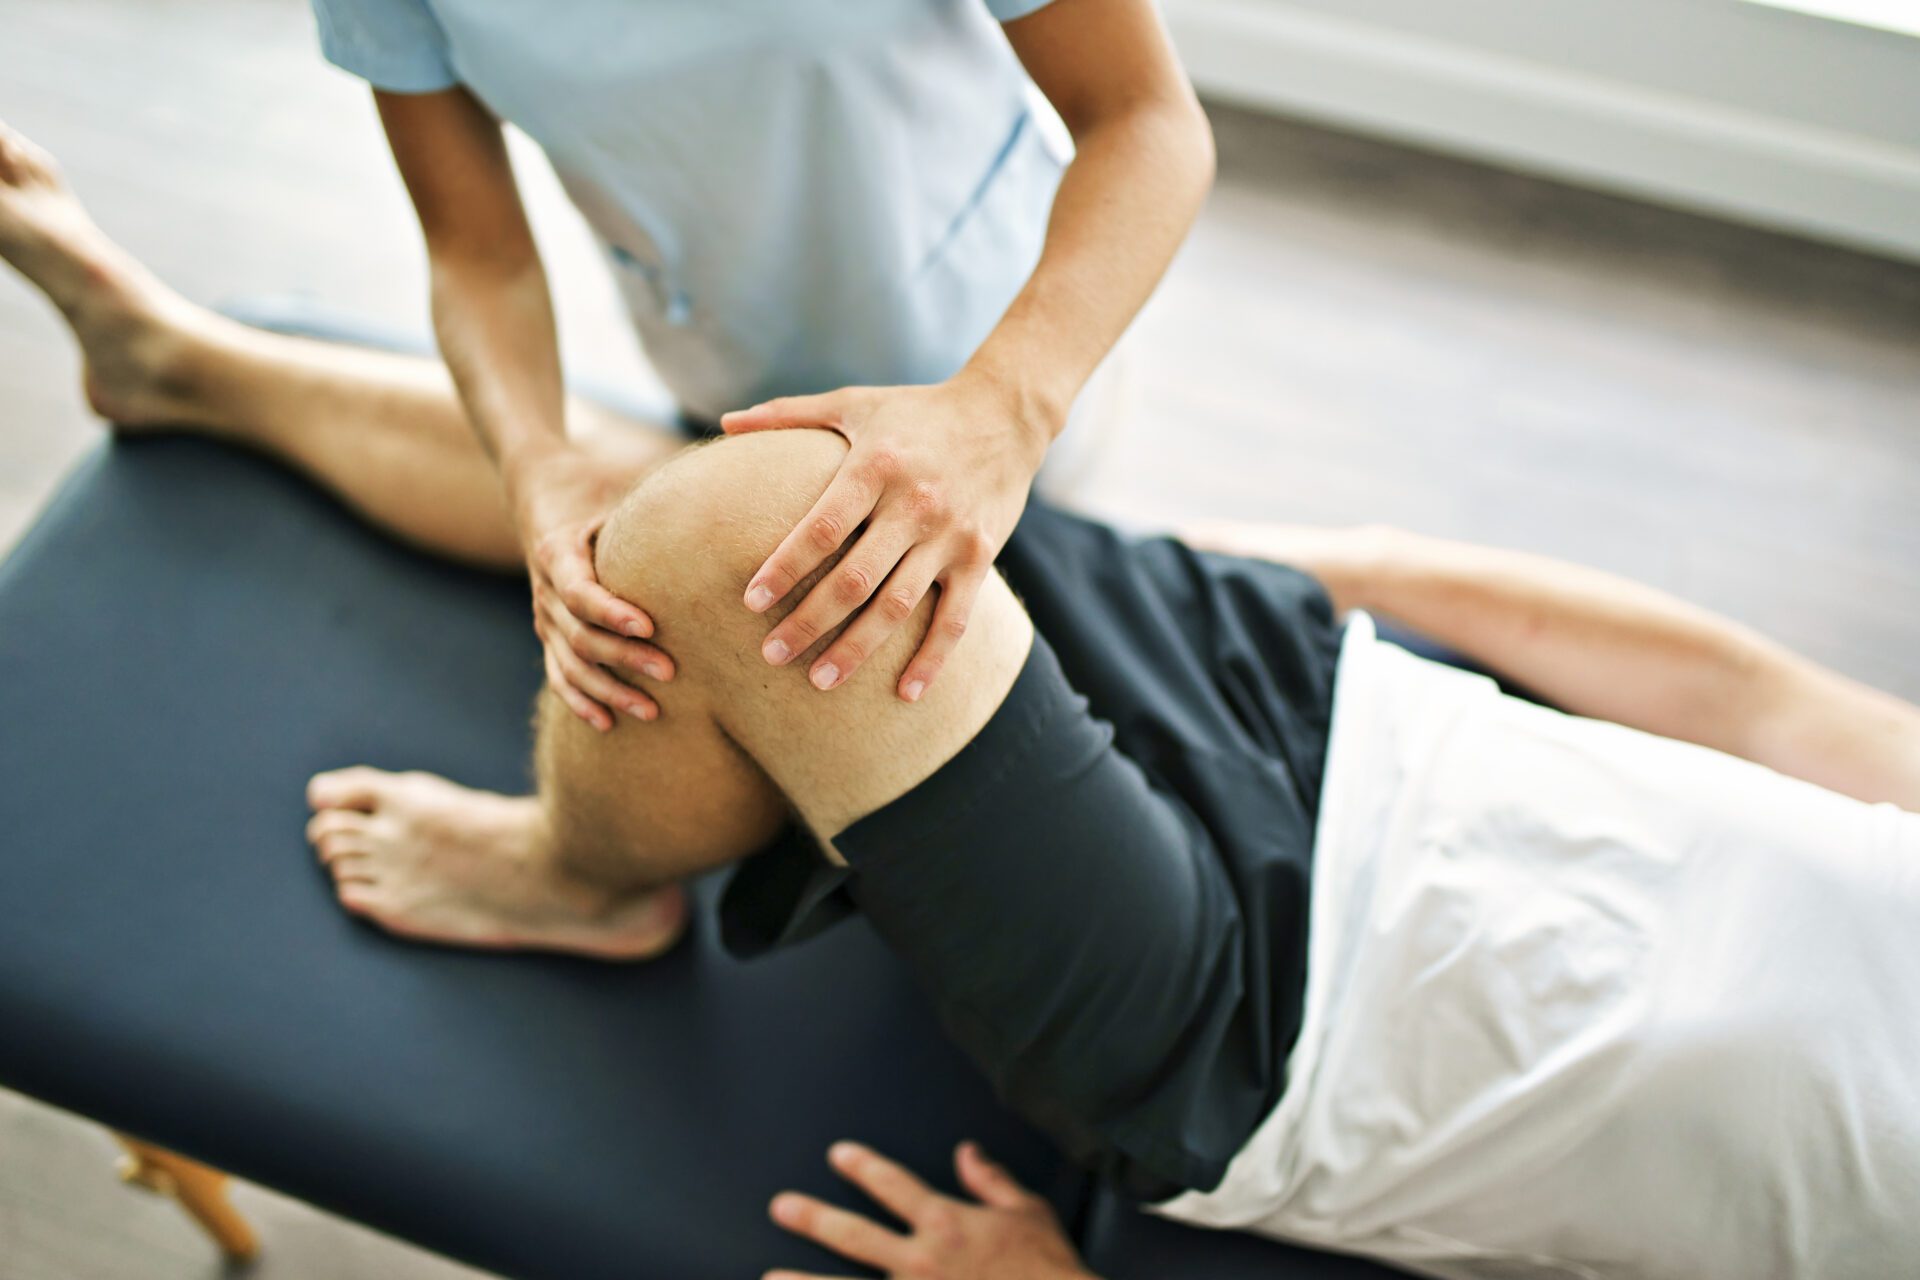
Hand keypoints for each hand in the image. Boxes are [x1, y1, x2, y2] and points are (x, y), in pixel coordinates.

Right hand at [512, 446, 673, 729]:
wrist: (544, 493)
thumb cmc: (597, 489)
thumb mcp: (617, 491)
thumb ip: (652, 505)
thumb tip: (713, 499)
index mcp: (558, 552)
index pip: (580, 592)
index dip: (611, 612)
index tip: (649, 626)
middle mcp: (544, 589)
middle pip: (579, 635)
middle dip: (624, 658)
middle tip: (670, 671)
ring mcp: (544, 618)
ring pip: (570, 665)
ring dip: (609, 691)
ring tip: (652, 710)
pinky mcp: (549, 637)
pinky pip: (559, 676)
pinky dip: (581, 702)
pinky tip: (607, 724)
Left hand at [720, 375, 1047, 700]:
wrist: (1005, 412)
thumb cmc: (916, 409)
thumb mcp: (853, 401)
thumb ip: (788, 414)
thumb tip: (725, 423)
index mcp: (876, 465)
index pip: (822, 528)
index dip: (784, 568)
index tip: (749, 602)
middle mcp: (914, 504)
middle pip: (854, 578)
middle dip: (809, 621)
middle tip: (770, 655)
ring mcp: (949, 535)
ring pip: (898, 605)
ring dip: (858, 649)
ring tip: (819, 680)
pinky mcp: (978, 557)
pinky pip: (955, 618)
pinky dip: (932, 660)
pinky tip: (905, 693)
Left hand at [767, 1141, 1095, 1279]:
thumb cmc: (1050, 1270)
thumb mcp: (1029, 1212)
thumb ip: (991, 1180)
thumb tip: (966, 1151)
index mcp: (946, 1224)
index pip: (894, 1185)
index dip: (864, 1167)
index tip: (838, 1155)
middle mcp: (920, 1262)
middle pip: (854, 1236)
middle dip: (814, 1219)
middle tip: (782, 1207)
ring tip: (770, 1279)